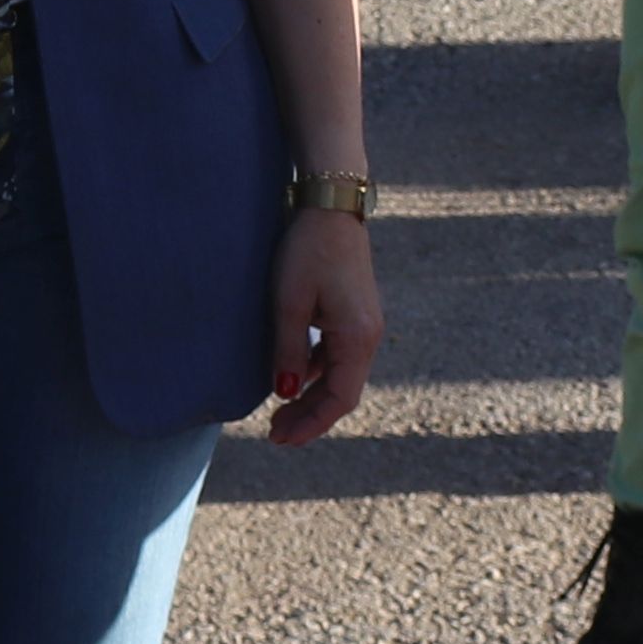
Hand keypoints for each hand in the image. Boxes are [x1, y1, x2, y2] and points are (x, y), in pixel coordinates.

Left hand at [260, 203, 383, 444]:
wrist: (329, 205)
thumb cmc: (308, 249)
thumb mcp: (289, 301)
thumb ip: (288, 349)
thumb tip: (285, 392)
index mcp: (357, 337)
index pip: (340, 398)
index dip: (311, 423)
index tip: (280, 438)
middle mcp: (367, 335)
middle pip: (341, 392)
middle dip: (309, 416)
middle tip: (275, 434)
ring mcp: (362, 324)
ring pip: (338, 375)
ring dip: (310, 396)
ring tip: (279, 414)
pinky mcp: (352, 313)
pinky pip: (335, 355)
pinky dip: (314, 372)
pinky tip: (290, 377)